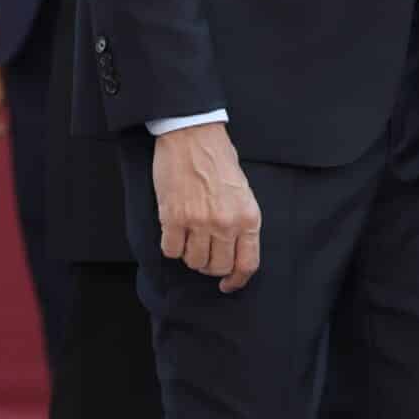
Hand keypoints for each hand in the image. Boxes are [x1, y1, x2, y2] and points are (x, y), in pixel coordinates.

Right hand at [152, 124, 260, 292]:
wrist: (191, 134)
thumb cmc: (217, 158)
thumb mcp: (242, 192)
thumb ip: (241, 221)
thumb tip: (232, 248)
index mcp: (248, 218)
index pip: (247, 264)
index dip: (236, 280)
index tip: (227, 284)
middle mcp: (226, 224)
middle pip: (218, 267)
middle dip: (209, 266)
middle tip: (203, 255)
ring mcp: (199, 222)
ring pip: (194, 261)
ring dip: (189, 256)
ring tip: (187, 240)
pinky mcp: (173, 217)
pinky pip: (171, 249)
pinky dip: (171, 247)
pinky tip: (172, 234)